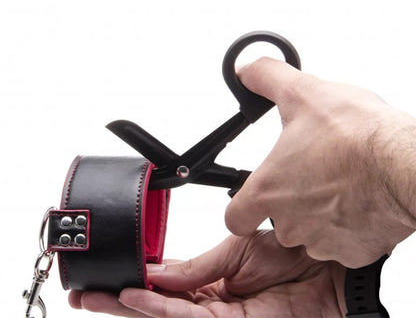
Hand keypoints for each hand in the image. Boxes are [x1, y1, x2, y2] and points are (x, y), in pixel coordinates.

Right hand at [69, 230, 345, 316]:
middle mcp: (208, 301)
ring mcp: (216, 317)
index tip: (109, 271)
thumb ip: (196, 266)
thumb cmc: (288, 255)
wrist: (325, 270)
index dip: (136, 278)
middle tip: (84, 291)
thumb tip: (158, 269)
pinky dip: (157, 308)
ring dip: (127, 307)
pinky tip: (134, 297)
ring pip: (163, 316)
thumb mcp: (234, 250)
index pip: (164, 282)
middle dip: (118, 299)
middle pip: (156, 304)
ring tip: (96, 296)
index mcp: (210, 279)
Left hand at [225, 58, 415, 267]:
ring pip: (311, 231)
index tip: (253, 198)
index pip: (235, 218)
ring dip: (320, 210)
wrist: (407, 164)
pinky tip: (358, 198)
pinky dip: (347, 224)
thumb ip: (266, 80)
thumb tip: (245, 71)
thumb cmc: (356, 136)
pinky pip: (342, 241)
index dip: (242, 209)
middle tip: (312, 171)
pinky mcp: (354, 252)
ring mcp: (322, 240)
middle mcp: (290, 222)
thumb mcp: (301, 93)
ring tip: (339, 179)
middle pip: (279, 219)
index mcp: (268, 190)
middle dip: (292, 198)